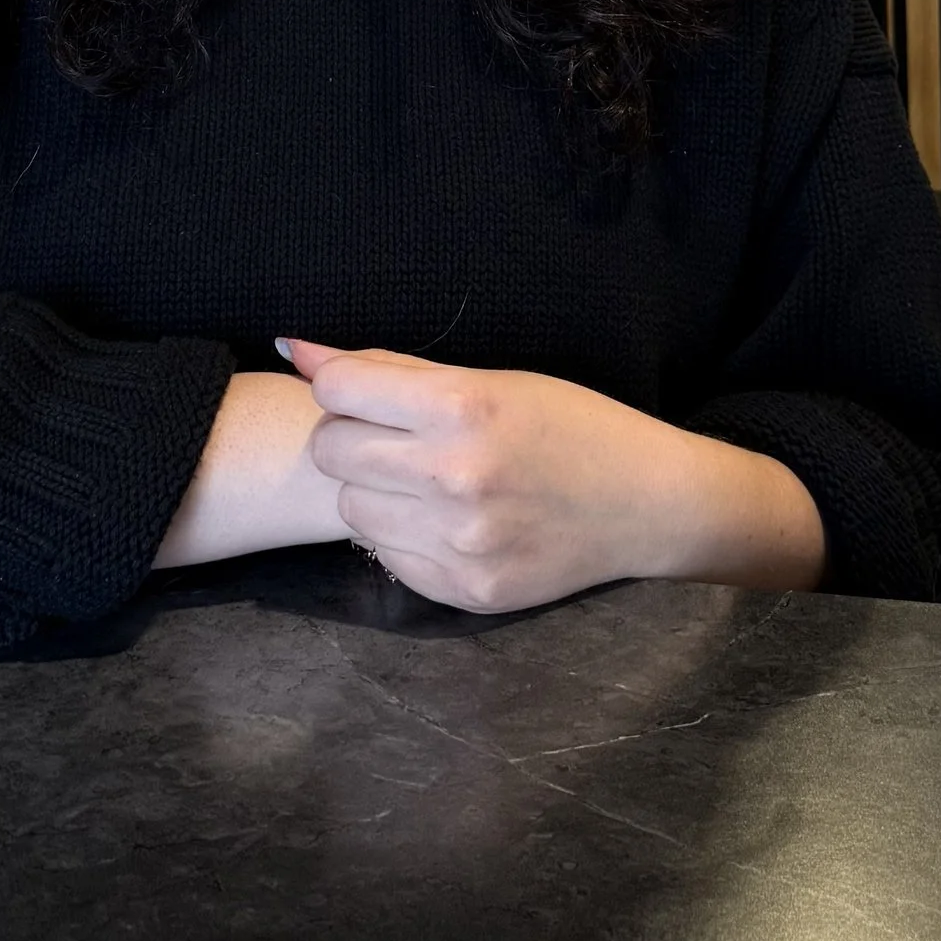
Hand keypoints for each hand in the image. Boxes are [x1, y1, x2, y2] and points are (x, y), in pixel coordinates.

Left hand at [280, 340, 826, 614]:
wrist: (648, 503)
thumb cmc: (570, 424)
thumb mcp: (492, 378)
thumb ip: (389, 368)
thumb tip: (293, 349)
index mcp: (465, 407)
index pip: (337, 390)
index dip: (342, 386)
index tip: (368, 392)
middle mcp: (456, 476)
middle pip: (332, 451)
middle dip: (351, 437)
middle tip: (396, 437)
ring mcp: (460, 542)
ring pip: (351, 510)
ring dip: (374, 490)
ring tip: (423, 480)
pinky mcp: (465, 591)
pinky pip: (386, 557)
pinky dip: (403, 536)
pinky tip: (447, 520)